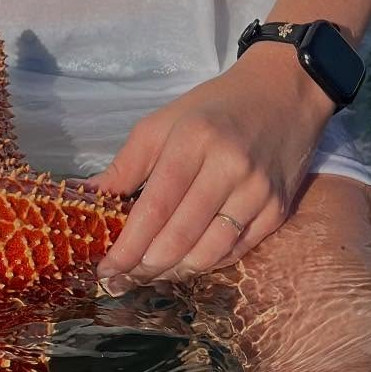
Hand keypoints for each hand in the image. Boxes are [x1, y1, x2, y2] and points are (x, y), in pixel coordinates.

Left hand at [80, 44, 333, 288]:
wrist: (284, 93)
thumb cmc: (213, 107)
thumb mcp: (163, 122)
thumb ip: (125, 165)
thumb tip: (86, 199)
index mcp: (194, 140)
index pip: (156, 207)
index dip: (129, 245)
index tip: (107, 268)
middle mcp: (230, 168)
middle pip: (181, 236)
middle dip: (146, 265)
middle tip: (123, 278)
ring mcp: (258, 192)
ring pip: (209, 252)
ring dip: (174, 272)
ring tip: (151, 272)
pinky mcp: (278, 209)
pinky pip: (236, 251)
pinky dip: (207, 262)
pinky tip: (186, 262)